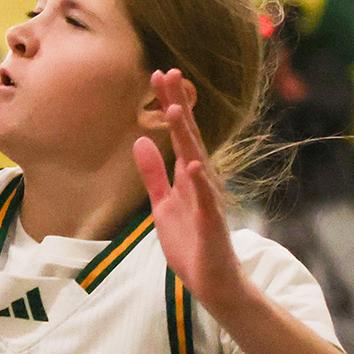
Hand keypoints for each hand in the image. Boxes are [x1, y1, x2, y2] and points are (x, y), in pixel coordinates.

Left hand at [133, 70, 247, 305]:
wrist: (212, 282)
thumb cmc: (191, 242)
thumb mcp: (163, 202)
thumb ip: (153, 173)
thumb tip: (140, 140)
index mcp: (189, 175)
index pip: (179, 131)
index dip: (170, 102)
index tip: (159, 73)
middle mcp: (202, 180)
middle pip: (188, 136)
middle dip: (177, 104)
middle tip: (168, 71)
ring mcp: (208, 200)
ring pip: (197, 160)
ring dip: (186, 135)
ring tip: (173, 108)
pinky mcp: (211, 223)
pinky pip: (206, 200)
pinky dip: (201, 182)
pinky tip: (193, 165)